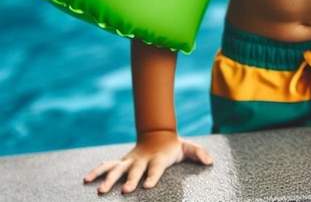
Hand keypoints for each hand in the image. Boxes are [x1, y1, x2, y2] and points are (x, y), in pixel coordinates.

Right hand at [83, 130, 212, 193]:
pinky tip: (86, 180)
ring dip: (109, 178)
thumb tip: (210, 161)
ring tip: (101, 190)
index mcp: (158, 158)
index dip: (152, 176)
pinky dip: (97, 171)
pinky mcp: (121, 162)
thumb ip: (198, 153)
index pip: (156, 168)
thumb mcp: (187, 148)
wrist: (157, 134)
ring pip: (117, 169)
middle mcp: (142, 160)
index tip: (146, 186)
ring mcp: (130, 161)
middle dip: (130, 180)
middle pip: (135, 170)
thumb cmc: (173, 147)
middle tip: (125, 190)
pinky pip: (107, 166)